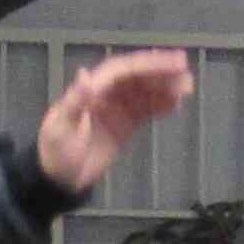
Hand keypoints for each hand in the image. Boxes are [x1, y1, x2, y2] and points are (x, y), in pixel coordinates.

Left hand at [36, 48, 193, 191]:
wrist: (59, 181)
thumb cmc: (56, 153)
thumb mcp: (60, 127)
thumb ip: (75, 101)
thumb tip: (85, 74)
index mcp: (92, 89)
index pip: (123, 70)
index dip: (147, 64)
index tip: (170, 62)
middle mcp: (106, 94)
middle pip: (137, 77)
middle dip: (161, 72)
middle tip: (185, 71)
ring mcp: (117, 109)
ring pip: (145, 92)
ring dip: (165, 88)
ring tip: (187, 87)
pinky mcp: (124, 125)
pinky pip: (145, 111)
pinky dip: (160, 106)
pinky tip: (176, 105)